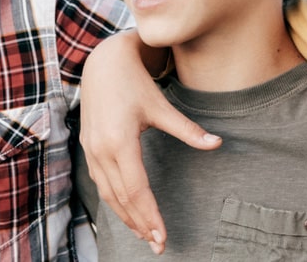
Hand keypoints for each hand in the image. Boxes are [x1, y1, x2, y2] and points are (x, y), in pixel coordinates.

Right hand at [80, 32, 220, 253]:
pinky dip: (115, 203)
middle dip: (140, 224)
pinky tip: (128, 212)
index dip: (150, 215)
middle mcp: (101, 151)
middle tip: (158, 245)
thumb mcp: (162, 106)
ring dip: (127, 218)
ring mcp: (91, 151)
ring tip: (145, 236)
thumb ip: (188, 130)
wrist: (102, 63)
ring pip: (108, 195)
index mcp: (119, 142)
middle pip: (121, 199)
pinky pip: (101, 184)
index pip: (136, 190)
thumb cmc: (134, 83)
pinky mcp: (89, 149)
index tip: (163, 236)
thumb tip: (217, 144)